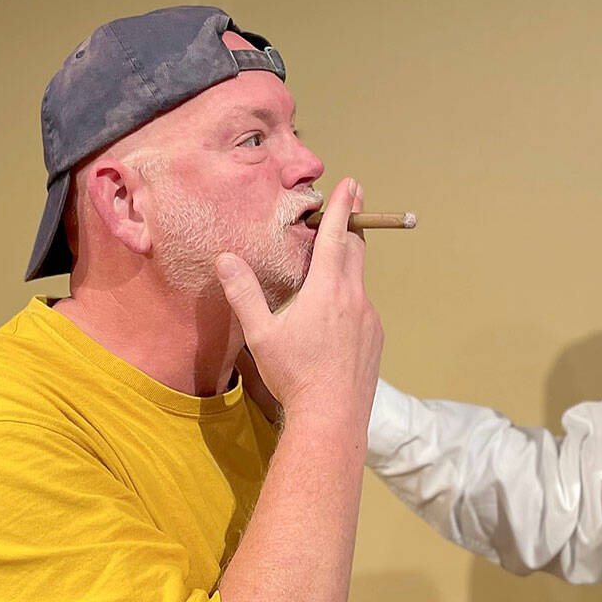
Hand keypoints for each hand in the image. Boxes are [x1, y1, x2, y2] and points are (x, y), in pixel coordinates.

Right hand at [215, 177, 382, 422]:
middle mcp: (355, 298)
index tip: (352, 185)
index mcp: (328, 289)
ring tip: (332, 261)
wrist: (333, 417)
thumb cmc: (295, 375)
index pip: (338, 237)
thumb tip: (226, 259)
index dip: (344, 208)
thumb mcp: (261, 334)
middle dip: (352, 224)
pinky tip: (333, 317)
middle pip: (356, 250)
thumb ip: (244, 293)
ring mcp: (370, 318)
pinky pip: (362, 308)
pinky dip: (349, 298)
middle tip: (352, 202)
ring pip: (358, 281)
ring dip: (348, 265)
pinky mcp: (376, 338)